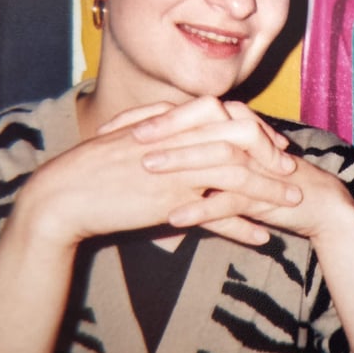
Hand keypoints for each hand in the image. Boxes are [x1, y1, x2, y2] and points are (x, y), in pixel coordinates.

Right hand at [17, 97, 300, 249]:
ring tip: (291, 205)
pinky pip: (217, 213)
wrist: (62, 194)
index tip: (274, 143)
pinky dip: (241, 226)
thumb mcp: (134, 143)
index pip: (227, 116)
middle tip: (291, 171)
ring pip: (237, 175)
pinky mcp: (170, 201)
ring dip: (268, 191)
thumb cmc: (93, 169)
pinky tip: (261, 236)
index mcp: (170, 123)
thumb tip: (187, 140)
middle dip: (271, 156)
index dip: (256, 129)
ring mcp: (176, 170)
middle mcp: (178, 140)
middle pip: (241, 140)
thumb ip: (164, 138)